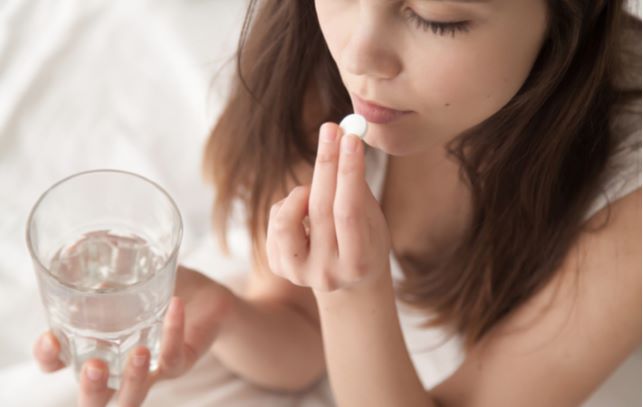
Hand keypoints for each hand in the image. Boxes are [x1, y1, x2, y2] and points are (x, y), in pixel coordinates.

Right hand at [33, 265, 233, 406]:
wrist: (208, 298)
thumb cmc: (164, 288)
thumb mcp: (134, 270)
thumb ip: (109, 259)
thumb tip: (81, 241)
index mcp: (95, 345)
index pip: (58, 363)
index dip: (49, 357)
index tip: (51, 338)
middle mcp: (118, 365)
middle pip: (93, 399)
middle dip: (90, 389)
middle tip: (94, 367)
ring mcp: (149, 369)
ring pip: (133, 397)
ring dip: (132, 380)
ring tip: (138, 352)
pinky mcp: (180, 362)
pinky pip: (174, 358)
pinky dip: (173, 332)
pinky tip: (175, 305)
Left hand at [266, 122, 390, 292]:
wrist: (347, 280)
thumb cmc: (365, 239)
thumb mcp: (372, 219)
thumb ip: (357, 187)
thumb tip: (344, 138)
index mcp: (358, 264)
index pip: (349, 212)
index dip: (349, 172)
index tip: (351, 137)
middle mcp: (327, 274)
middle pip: (320, 210)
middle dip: (327, 164)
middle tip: (331, 129)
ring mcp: (299, 274)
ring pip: (286, 218)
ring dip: (301, 192)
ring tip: (314, 190)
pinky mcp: (279, 267)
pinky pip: (275, 221)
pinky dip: (289, 205)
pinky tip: (303, 211)